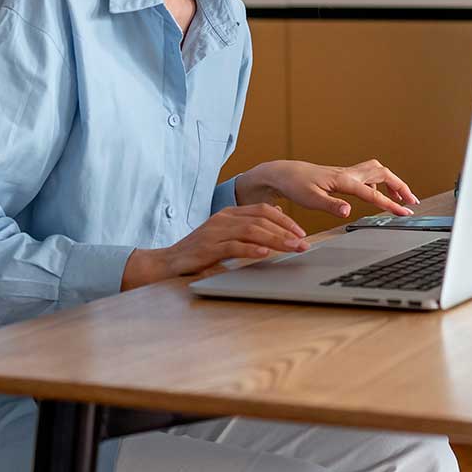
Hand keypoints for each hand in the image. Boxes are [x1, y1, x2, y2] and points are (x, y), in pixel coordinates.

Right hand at [123, 204, 309, 287]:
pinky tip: (265, 253)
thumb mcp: (228, 235)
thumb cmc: (201, 251)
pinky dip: (252, 249)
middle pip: (261, 219)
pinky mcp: (208, 247)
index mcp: (230, 213)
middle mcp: (224, 218)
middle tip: (303, 243)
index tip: (301, 232)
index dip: (285, 219)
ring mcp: (215, 232)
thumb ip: (249, 226)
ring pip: (251, 231)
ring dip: (275, 240)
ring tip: (291, 248)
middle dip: (285, 231)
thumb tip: (277, 216)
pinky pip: (234, 246)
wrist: (169, 261)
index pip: (263, 210)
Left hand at [238, 159, 418, 218]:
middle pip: (383, 173)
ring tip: (401, 197)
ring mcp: (347, 173)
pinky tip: (376, 193)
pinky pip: (368, 175)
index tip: (405, 212)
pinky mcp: (343, 175)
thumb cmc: (295, 186)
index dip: (391, 204)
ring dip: (392, 182)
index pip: (373, 194)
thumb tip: (348, 211)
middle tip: (412, 201)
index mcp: (344, 180)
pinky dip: (379, 182)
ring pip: (377, 171)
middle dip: (400, 186)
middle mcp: (349, 174)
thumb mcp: (310, 200)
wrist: (283, 174)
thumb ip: (331, 206)